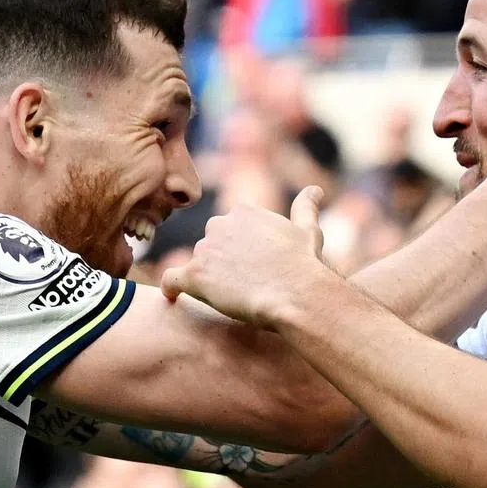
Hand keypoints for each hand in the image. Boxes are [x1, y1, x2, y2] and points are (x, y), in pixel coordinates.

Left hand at [161, 186, 327, 326]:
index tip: (251, 264)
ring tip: (229, 297)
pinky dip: (171, 287)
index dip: (240, 248)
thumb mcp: (308, 230)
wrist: (297, 293)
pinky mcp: (195, 275)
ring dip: (207, 277)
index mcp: (243, 211)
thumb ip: (305, 208)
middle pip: (211, 244)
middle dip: (221, 259)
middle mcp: (219, 224)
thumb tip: (315, 190)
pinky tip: (172, 296)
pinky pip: (171, 279)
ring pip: (198, 263)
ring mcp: (205, 249)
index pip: (230, 228)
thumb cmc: (305, 264)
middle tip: (241, 282)